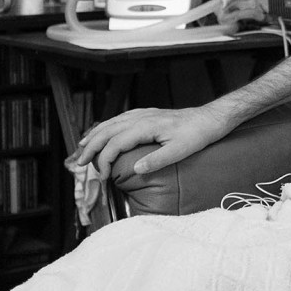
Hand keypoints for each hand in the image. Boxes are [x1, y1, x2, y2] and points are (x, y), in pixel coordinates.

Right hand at [73, 106, 227, 176]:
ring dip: (96, 134)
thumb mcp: (180, 151)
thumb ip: (157, 160)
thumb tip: (136, 169)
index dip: (104, 159)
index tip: (101, 176)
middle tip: (79, 163)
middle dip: (91, 147)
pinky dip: (108, 126)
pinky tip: (105, 131)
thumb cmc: (197, 134)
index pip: (116, 143)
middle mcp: (142, 117)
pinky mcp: (149, 114)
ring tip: (83, 146)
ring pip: (112, 122)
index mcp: (146, 126)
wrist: (210, 118)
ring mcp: (144, 114)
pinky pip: (121, 118)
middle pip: (108, 131)